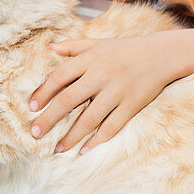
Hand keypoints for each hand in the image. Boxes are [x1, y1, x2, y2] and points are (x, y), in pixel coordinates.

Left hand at [29, 36, 181, 152]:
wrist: (161, 55)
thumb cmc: (125, 49)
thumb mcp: (98, 43)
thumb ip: (72, 46)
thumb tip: (48, 47)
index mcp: (90, 60)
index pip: (59, 78)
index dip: (43, 93)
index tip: (32, 107)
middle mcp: (101, 76)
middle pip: (68, 101)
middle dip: (49, 119)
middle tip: (35, 133)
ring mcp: (116, 93)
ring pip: (88, 119)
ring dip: (71, 136)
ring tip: (57, 148)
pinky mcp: (131, 106)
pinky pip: (111, 127)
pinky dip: (97, 140)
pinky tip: (84, 150)